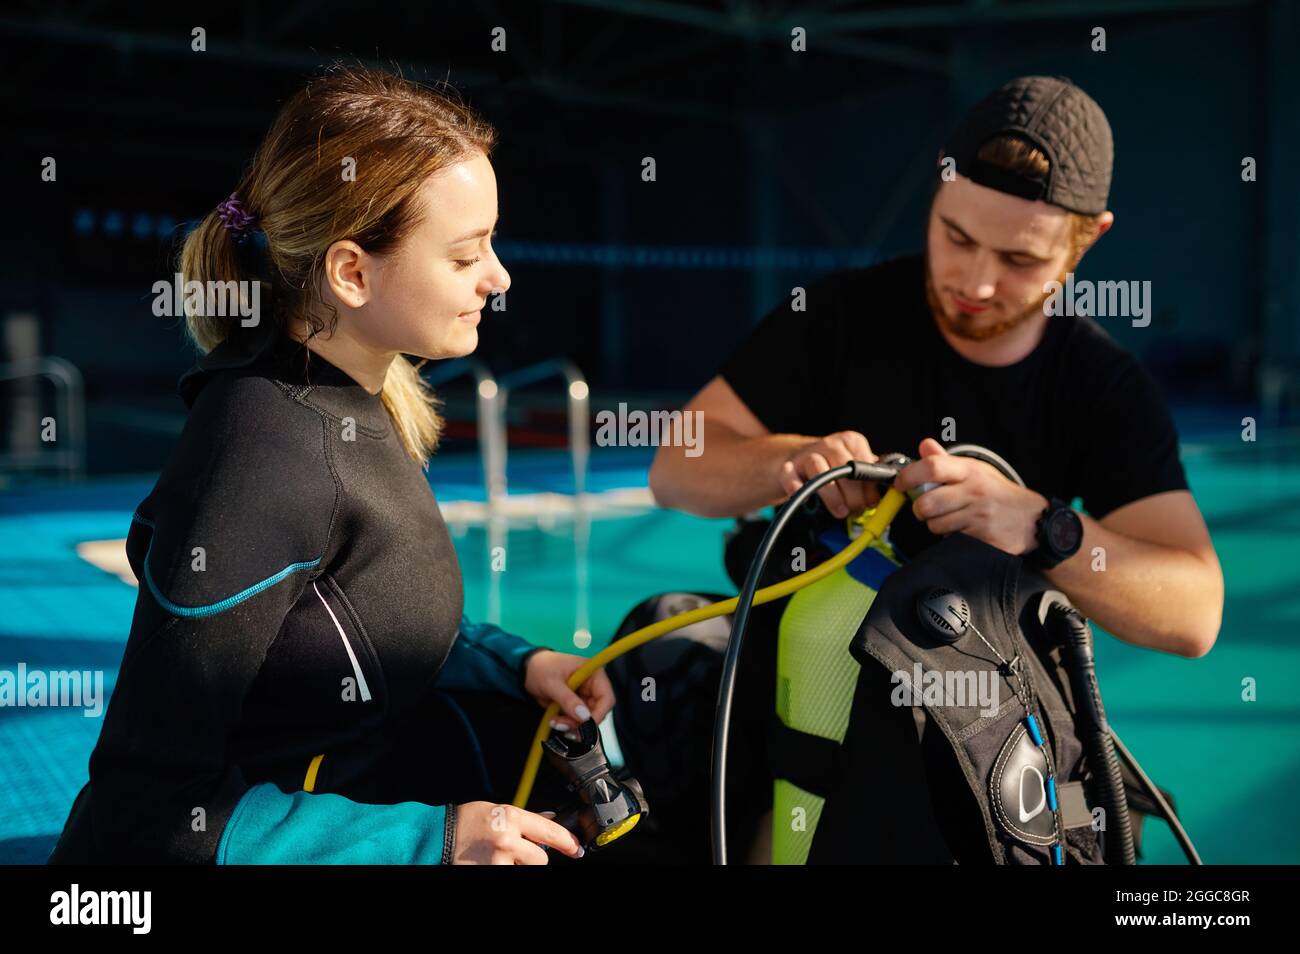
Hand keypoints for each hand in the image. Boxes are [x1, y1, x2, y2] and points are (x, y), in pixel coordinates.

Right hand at [451, 801, 583, 864]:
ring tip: (499, 857)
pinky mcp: (489, 874)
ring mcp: (497, 861)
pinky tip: (491, 862)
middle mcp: (507, 840)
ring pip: (526, 871)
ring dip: (517, 866)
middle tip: (515, 852)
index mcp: (511, 818)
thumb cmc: (467, 821)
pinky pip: (509, 874)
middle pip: (541, 860)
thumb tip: (549, 818)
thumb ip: (524, 818)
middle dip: (532, 858)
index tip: (576, 849)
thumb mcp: (498, 811)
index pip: (550, 831)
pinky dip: (505, 869)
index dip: (568, 842)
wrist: (437, 837)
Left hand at [522, 650, 614, 731]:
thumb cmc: (541, 668)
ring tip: (555, 722)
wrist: (528, 669)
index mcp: (593, 673)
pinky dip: (567, 724)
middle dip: (581, 723)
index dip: (598, 714)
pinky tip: (555, 721)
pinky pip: (577, 720)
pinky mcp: (575, 705)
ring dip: (572, 725)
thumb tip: (584, 717)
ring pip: (586, 719)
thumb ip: (568, 700)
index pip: (606, 698)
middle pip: (597, 711)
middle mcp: (592, 685)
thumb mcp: (552, 683)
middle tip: (562, 725)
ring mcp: (584, 696)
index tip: (584, 727)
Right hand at [777, 430, 881, 518]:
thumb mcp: (856, 464)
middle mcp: (829, 444)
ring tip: (840, 512)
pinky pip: (790, 477)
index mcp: (850, 441)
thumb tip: (893, 490)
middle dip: (854, 496)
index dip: (870, 487)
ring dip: (832, 495)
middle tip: (856, 511)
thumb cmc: (833, 466)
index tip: (872, 503)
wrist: (798, 459)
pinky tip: (806, 499)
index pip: (864, 464)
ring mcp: (807, 454)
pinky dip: (797, 488)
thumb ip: (872, 475)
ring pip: (819, 471)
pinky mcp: (788, 467)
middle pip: (844, 469)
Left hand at [893, 438, 1048, 554]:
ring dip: (935, 525)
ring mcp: (979, 515)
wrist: (1033, 519)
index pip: (932, 467)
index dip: (908, 475)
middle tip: (925, 508)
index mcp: (970, 470)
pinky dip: (950, 537)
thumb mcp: (976, 471)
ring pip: (935, 524)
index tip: (900, 483)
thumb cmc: (998, 493)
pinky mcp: (983, 536)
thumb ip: (946, 461)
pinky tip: (963, 529)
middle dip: (919, 509)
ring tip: (950, 518)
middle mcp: (974, 491)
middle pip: (926, 503)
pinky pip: (950, 539)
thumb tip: (923, 445)